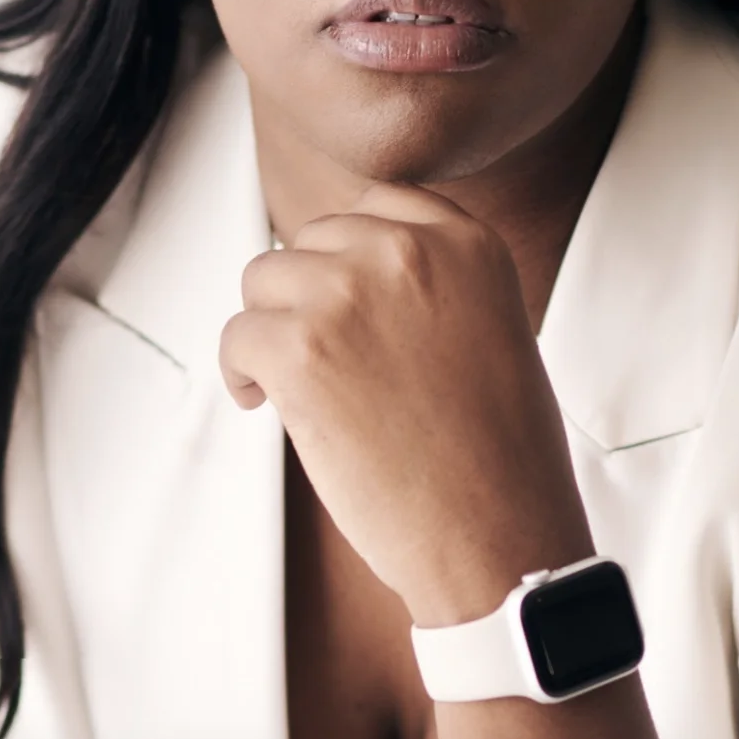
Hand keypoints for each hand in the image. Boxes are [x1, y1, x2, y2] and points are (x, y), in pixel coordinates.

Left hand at [219, 182, 593, 625]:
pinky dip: (241, 373)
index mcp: (466, 241)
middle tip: (320, 355)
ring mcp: (349, 294)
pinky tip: (264, 405)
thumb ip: (436, 281)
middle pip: (313, 238)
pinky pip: (237, 335)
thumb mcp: (494, 326)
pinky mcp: (300, 349)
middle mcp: (406, 250)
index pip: (378, 203)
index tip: (346, 300)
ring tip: (291, 383)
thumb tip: (352, 268)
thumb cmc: (501, 453)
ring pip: (263, 279)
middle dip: (308, 293)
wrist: (499, 535)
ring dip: (270, 328)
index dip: (350, 254)